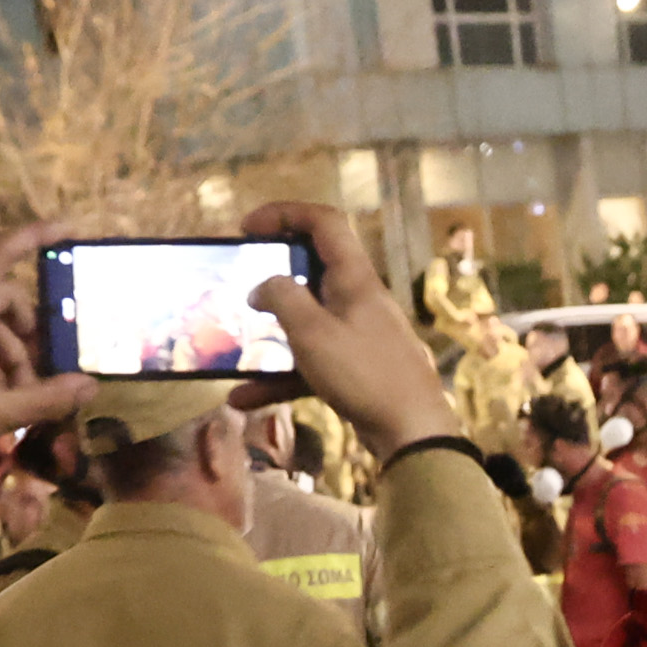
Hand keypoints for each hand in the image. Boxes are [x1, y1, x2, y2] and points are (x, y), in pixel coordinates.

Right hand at [240, 200, 459, 456]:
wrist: (412, 433)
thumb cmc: (364, 373)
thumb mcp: (313, 332)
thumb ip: (283, 298)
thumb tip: (263, 285)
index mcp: (354, 278)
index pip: (324, 222)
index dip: (284, 213)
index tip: (247, 228)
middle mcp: (358, 300)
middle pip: (312, 270)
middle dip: (272, 274)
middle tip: (238, 282)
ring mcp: (358, 336)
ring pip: (307, 322)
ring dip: (270, 332)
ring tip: (234, 342)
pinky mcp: (355, 370)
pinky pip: (310, 364)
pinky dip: (280, 377)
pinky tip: (244, 397)